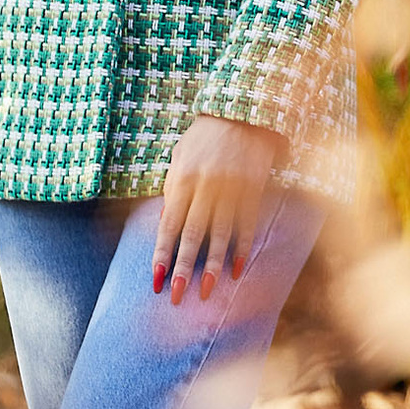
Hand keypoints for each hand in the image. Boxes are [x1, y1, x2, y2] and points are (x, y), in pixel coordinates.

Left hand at [152, 114, 283, 304]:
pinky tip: (236, 269)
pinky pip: (247, 225)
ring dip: (212, 266)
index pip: (169, 224)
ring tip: (207, 292)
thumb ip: (172, 188)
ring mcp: (231, 189)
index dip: (162, 253)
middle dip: (183, 268)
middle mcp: (206, 187)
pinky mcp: (253, 190)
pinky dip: (241, 248)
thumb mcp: (180, 157)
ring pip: (220, 235)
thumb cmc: (204, 137)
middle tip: (177, 296)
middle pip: (192, 234)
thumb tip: (165, 223)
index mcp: (183, 179)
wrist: (242, 112)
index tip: (156, 279)